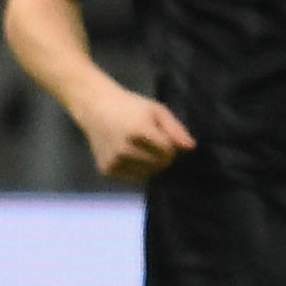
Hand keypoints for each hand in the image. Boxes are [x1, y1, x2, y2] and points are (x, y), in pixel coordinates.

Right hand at [73, 85, 193, 182]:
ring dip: (150, 164)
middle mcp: (124, 150)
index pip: (168, 152)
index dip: (169, 145)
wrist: (95, 107)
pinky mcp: (106, 170)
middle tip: (150, 141)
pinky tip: (129, 154)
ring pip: (148, 174)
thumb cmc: (130, 106)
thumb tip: (191, 147)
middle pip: (159, 165)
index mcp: (138, 132)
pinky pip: (133, 178)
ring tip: (139, 147)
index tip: (161, 135)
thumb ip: (175, 129)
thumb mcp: (156, 110)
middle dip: (162, 156)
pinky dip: (137, 169)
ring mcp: (114, 161)